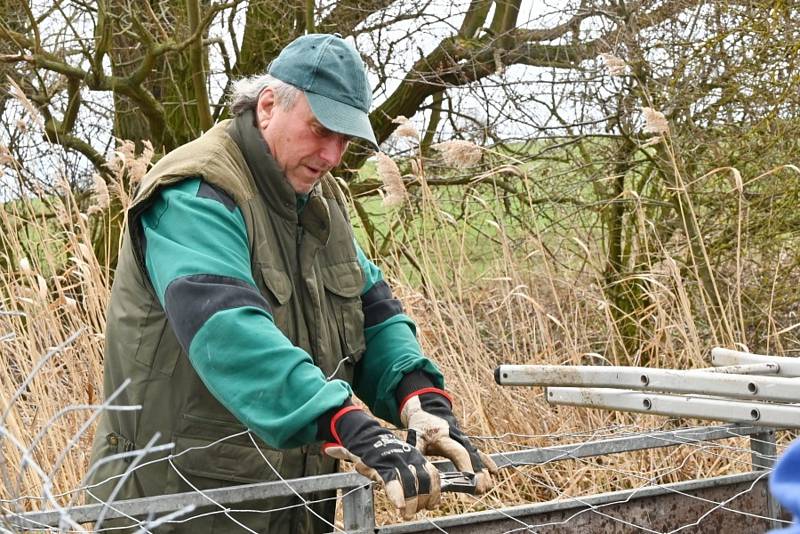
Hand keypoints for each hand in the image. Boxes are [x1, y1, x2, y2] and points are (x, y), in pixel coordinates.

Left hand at [323, 406, 440, 518]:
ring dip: (426, 497)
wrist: (381, 437)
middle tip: (406, 515)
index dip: (397, 493)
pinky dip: (436, 490)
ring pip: (426, 479)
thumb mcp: (355, 452)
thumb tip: (328, 449)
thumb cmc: (367, 450)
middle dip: (412, 502)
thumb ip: (343, 452)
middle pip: (411, 482)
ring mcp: (413, 460)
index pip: (393, 478)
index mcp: (384, 460)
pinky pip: (434, 475)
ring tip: (419, 510)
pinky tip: (433, 503)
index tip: (399, 507)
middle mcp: (401, 459)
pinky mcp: (422, 463)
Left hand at [400, 388, 497, 493]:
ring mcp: (464, 440)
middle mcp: (458, 438)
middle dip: (478, 472)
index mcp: (444, 437)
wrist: (428, 410)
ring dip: (484, 470)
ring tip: (489, 485)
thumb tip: (414, 470)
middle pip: (471, 456)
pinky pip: (478, 453)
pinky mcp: (466, 443)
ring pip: (477, 455)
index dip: (465, 465)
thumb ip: (416, 453)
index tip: (470, 478)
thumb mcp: (414, 438)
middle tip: (483, 488)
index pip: (458, 453)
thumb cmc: (421, 426)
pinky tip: (495, 471)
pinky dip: (487, 461)